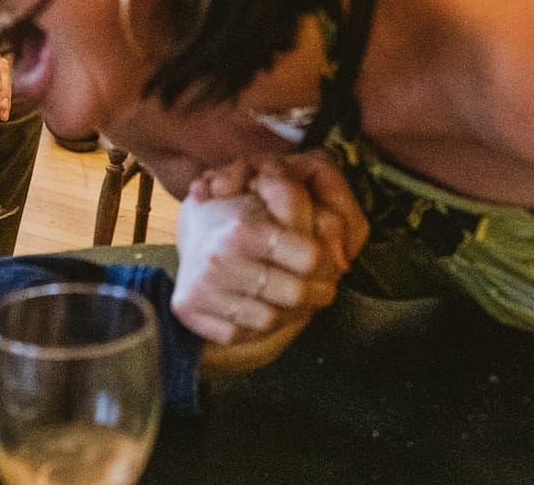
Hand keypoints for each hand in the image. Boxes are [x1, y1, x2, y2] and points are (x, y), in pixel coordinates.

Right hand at [172, 155, 367, 368]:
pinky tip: (265, 309)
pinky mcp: (192, 312)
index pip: (310, 257)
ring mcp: (203, 288)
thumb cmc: (240, 215)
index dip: (327, 264)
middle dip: (317, 293)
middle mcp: (219, 259)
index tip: (329, 265)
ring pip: (270, 319)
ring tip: (297, 301)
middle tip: (323, 289)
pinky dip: (258, 327)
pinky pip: (241, 334)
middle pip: (295, 293)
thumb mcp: (270, 199)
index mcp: (243, 228)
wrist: (189, 231)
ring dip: (290, 314)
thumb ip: (308, 218)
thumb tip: (343, 257)